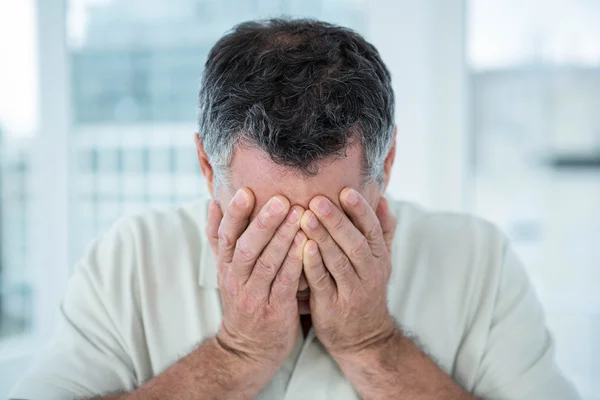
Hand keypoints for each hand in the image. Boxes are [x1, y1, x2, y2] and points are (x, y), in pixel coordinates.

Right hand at [206, 188, 306, 373]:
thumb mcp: (227, 270)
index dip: (235, 214)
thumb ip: (222, 239)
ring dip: (283, 237)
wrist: (247, 349)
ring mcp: (254, 296)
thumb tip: (215, 202)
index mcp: (225, 266)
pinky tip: (307, 244)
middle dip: (263, 222)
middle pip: (245, 247)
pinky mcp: (274, 310)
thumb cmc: (243, 300)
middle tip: (280, 199)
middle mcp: (236, 279)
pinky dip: (295, 263)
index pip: (224, 236)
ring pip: (266, 263)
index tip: (246, 190)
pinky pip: (284, 283)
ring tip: (299, 214)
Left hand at [300, 188, 397, 358]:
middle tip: (317, 200)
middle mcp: (369, 273)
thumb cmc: (366, 290)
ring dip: (322, 238)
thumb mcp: (381, 262)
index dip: (360, 210)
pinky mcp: (333, 306)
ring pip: (338, 261)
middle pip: (355, 243)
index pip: (373, 230)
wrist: (364, 338)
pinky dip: (313, 265)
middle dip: (336, 221)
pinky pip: (323, 283)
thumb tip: (383, 199)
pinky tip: (303, 248)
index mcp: (379, 257)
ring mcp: (352, 291)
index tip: (345, 190)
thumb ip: (382, 231)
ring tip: (304, 217)